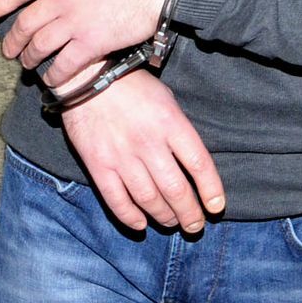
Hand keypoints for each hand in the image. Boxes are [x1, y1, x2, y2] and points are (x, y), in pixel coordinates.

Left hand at [0, 0, 178, 84]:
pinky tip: (52, 81)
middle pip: (26, 21)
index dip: (4, 0)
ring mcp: (74, 20)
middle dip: (13, 38)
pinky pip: (64, 65)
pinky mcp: (91, 43)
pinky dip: (54, 75)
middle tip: (8, 49)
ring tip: (27, 65)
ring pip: (39, 45)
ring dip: (30, 59)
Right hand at [61, 72, 224, 231]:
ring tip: (171, 222)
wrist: (86, 77)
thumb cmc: (131, 86)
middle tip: (195, 225)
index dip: (211, 191)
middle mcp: (148, 142)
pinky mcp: (98, 165)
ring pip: (149, 200)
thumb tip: (192, 164)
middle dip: (190, 214)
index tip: (216, 207)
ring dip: (164, 217)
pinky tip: (141, 224)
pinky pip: (117, 201)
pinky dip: (131, 217)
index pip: (199, 165)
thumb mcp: (165, 98)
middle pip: (176, 190)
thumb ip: (179, 130)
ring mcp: (121, 156)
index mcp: (170, 123)